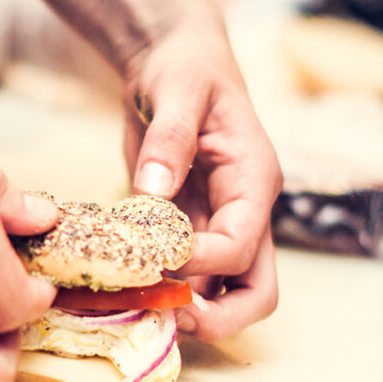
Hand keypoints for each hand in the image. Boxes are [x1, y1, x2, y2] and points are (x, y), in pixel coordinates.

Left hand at [123, 16, 281, 341]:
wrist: (175, 63)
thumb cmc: (185, 69)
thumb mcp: (178, 89)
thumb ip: (169, 138)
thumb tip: (154, 190)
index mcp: (254, 181)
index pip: (242, 244)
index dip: (201, 262)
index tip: (156, 260)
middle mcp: (245, 213)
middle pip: (258, 292)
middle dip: (218, 317)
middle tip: (166, 315)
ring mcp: (219, 227)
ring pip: (225, 296)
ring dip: (187, 312)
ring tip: (136, 307)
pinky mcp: (191, 232)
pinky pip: (189, 279)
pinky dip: (163, 292)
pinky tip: (124, 289)